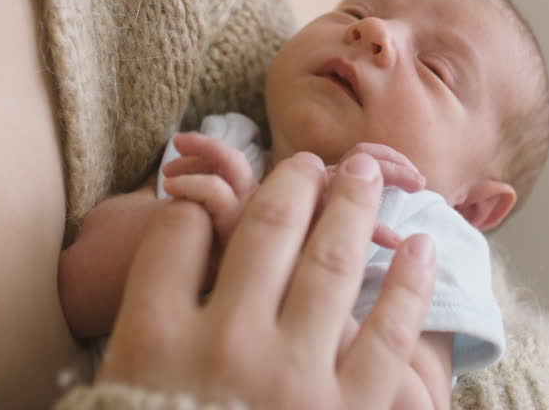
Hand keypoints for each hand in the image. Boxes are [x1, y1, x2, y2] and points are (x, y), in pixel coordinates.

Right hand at [99, 151, 436, 408]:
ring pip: (329, 260)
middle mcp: (223, 345)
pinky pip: (388, 330)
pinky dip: (408, 284)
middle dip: (292, 184)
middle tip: (311, 164)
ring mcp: (292, 376)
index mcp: (152, 342)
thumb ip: (146, 331)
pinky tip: (420, 250)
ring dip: (353, 207)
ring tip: (368, 175)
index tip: (215, 200)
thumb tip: (178, 250)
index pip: (180, 234)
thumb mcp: (128, 384)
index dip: (200, 205)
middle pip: (264, 230)